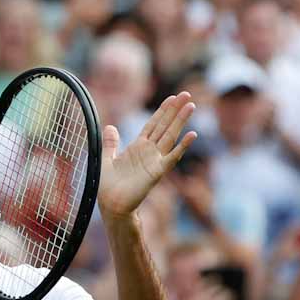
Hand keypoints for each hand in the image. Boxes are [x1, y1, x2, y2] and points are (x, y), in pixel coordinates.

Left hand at [98, 93, 196, 218]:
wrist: (111, 204)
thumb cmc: (108, 186)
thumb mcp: (106, 158)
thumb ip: (111, 143)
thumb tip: (110, 127)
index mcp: (138, 147)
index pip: (153, 124)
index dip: (163, 110)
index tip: (172, 97)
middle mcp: (149, 151)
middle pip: (165, 126)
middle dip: (175, 110)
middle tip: (188, 94)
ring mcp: (155, 161)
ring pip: (171, 136)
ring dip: (181, 121)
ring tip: (192, 106)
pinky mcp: (157, 172)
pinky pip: (172, 157)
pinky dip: (182, 146)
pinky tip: (192, 135)